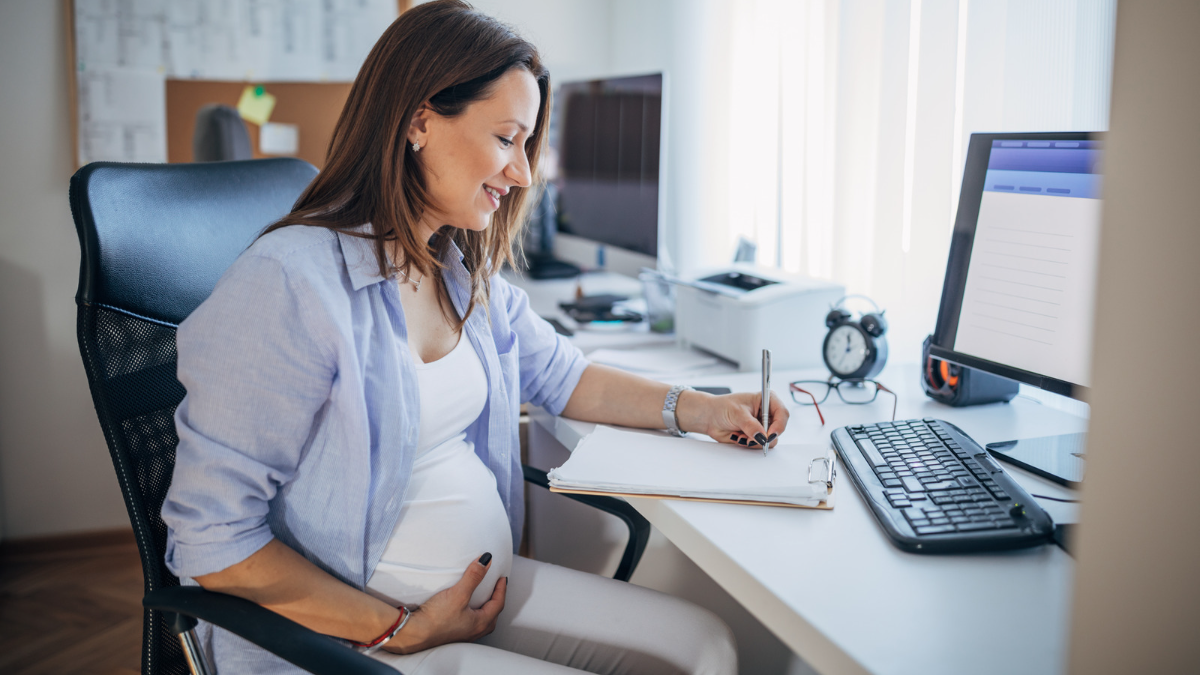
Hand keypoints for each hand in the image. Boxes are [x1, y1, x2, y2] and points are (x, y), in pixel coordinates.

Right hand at [381, 553, 506, 654]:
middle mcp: (474, 632)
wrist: (414, 633)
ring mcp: (463, 635)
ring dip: (485, 609)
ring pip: (481, 621)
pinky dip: (473, 614)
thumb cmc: (437, 617)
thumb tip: (486, 560)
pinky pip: (469, 623)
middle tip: (496, 588)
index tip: (503, 578)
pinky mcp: (452, 634)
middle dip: (496, 601)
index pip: (498, 604)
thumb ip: (473, 576)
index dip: (502, 589)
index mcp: (480, 623)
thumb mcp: (458, 593)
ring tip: (482, 599)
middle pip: (492, 615)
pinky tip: (464, 610)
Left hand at [677, 390, 788, 448]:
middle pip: (778, 429)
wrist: (710, 417)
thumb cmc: (722, 407)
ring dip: (754, 441)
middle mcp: (767, 413)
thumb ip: (751, 425)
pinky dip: (749, 444)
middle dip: (764, 436)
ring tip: (740, 434)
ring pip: (770, 440)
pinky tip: (738, 437)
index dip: (779, 425)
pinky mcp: (756, 436)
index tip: (769, 434)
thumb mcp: (737, 413)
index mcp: (767, 400)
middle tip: (750, 438)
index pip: (782, 413)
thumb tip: (762, 437)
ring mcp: (762, 426)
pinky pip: (760, 445)